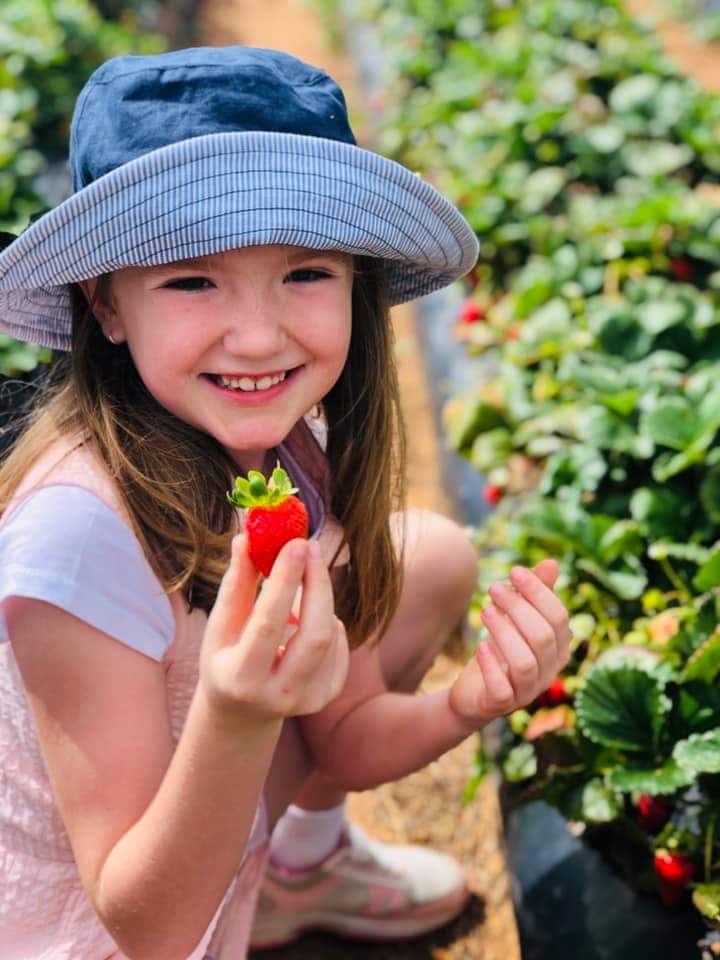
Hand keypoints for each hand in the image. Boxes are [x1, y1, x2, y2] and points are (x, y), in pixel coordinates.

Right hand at [199, 535, 349, 726]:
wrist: (241, 712)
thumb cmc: (225, 659)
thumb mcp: (221, 627)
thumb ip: (236, 584)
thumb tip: (246, 538)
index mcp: (241, 679)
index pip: (268, 624)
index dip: (285, 580)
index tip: (296, 542)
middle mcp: (279, 696)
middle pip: (314, 634)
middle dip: (317, 584)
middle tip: (311, 546)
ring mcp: (308, 700)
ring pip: (330, 635)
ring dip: (317, 600)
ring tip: (296, 590)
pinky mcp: (327, 695)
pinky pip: (338, 643)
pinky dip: (326, 621)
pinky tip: (304, 622)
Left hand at [448, 558, 571, 728]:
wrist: (473, 695)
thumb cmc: (500, 653)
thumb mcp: (515, 621)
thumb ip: (533, 595)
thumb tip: (551, 562)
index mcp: (558, 649)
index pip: (559, 617)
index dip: (538, 592)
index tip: (514, 570)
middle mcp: (548, 672)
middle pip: (542, 637)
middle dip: (517, 607)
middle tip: (493, 587)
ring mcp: (527, 692)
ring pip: (525, 662)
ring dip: (504, 632)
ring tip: (485, 610)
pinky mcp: (502, 705)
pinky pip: (503, 689)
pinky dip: (491, 666)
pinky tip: (480, 646)